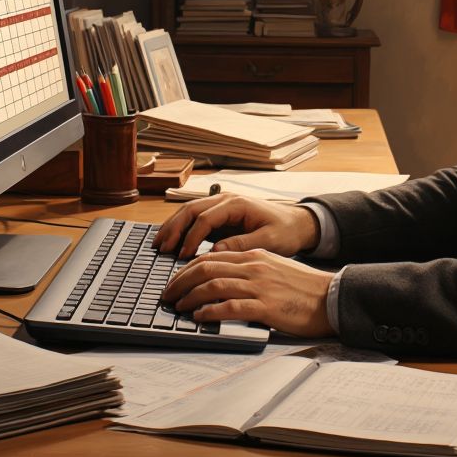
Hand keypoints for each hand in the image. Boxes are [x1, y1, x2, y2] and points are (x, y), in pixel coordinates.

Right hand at [153, 194, 319, 258]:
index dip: (192, 237)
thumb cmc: (286, 230)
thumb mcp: (269, 240)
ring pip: (189, 212)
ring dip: (173, 227)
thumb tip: (216, 251)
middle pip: (191, 210)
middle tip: (160, 248)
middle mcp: (226, 200)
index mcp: (237, 204)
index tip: (184, 255)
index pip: (206, 218)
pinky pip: (195, 219)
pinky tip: (172, 242)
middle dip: (174, 229)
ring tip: (159, 245)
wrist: (298, 223)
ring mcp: (221, 206)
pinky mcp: (220, 216)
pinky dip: (181, 229)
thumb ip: (243, 244)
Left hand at [162, 249, 334, 337]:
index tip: (175, 282)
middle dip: (180, 282)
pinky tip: (199, 317)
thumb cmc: (304, 289)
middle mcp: (254, 267)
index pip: (211, 257)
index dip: (186, 269)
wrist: (331, 298)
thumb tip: (222, 281)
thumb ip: (249, 272)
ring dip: (189, 297)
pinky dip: (209, 311)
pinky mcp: (266, 306)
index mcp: (255, 256)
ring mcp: (259, 286)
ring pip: (213, 285)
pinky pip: (230, 306)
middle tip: (167, 295)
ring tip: (178, 307)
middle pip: (205, 268)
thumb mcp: (274, 270)